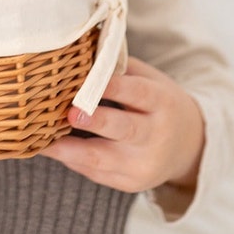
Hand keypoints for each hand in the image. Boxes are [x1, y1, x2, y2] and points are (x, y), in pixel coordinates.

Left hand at [41, 57, 204, 193]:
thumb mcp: (150, 79)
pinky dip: (72, 160)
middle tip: (70, 113)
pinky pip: (97, 173)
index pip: (139, 93)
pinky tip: (51, 148)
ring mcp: (143, 164)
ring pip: (104, 159)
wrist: (189, 145)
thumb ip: (119, 68)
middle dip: (96, 121)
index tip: (87, 79)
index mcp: (163, 103)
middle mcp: (156, 136)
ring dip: (71, 150)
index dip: (114, 87)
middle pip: (125, 129)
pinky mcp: (129, 183)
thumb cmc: (158, 102)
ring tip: (44, 139)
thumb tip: (79, 50)